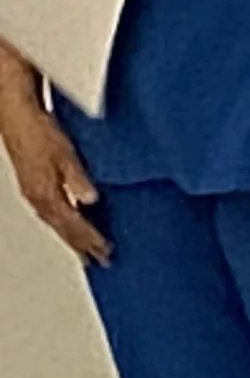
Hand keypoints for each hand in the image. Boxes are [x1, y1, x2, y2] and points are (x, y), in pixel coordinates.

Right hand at [0, 94, 108, 265]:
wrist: (17, 117)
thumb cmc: (40, 132)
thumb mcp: (65, 154)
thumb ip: (77, 179)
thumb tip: (90, 199)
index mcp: (46, 194)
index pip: (73, 226)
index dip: (90, 240)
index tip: (105, 253)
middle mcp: (38, 198)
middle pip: (64, 230)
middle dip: (82, 246)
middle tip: (99, 261)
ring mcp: (34, 193)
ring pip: (57, 223)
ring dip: (73, 237)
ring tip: (86, 251)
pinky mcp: (33, 185)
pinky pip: (52, 212)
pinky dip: (64, 222)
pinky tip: (72, 222)